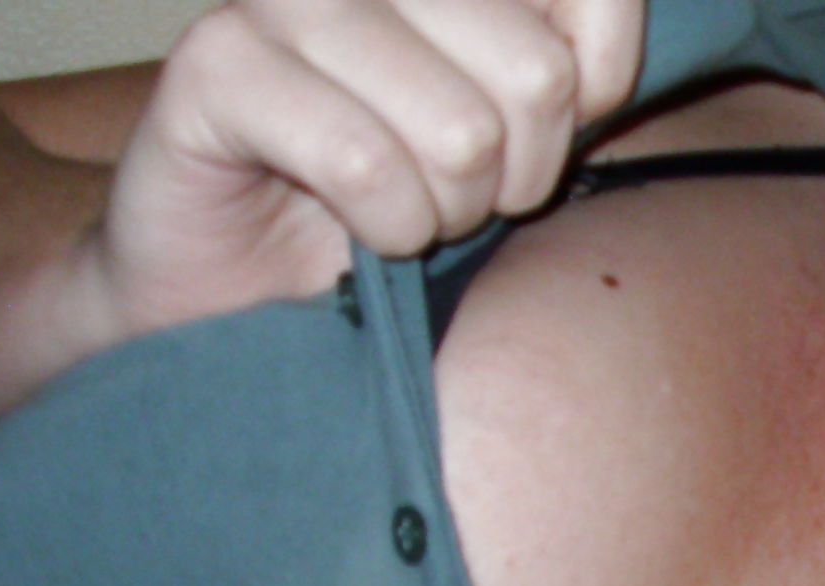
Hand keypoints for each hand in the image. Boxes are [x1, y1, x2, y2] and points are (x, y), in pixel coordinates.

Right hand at [84, 0, 645, 332]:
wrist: (232, 283)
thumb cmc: (383, 210)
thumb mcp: (507, 142)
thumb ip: (564, 81)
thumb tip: (606, 67)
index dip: (594, 93)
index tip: (533, 142)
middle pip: (538, 77)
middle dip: (514, 178)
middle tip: (456, 198)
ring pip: (459, 130)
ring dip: (444, 212)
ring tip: (401, 214)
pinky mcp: (218, 62)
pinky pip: (365, 164)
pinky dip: (385, 229)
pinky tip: (360, 233)